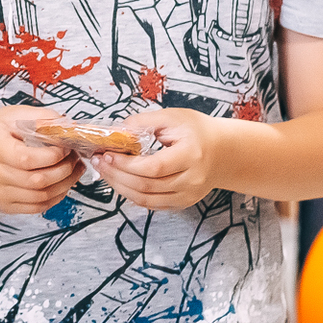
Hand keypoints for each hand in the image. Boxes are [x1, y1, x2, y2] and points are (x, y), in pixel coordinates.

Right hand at [0, 107, 82, 214]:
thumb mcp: (12, 115)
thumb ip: (42, 118)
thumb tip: (69, 127)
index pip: (28, 159)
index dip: (54, 155)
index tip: (67, 146)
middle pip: (37, 181)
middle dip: (65, 170)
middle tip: (75, 157)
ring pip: (40, 197)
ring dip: (65, 185)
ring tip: (74, 170)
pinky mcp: (3, 205)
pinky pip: (36, 208)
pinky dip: (55, 197)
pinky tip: (62, 184)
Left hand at [93, 109, 222, 209]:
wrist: (223, 151)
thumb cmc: (198, 131)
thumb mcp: (173, 117)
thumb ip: (144, 122)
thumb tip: (117, 130)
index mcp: (191, 154)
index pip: (154, 167)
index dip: (126, 164)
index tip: (107, 154)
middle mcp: (192, 179)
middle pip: (147, 186)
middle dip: (117, 175)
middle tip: (99, 162)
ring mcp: (188, 195)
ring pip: (146, 200)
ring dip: (120, 187)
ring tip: (105, 172)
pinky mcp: (183, 202)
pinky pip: (152, 205)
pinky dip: (132, 195)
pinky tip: (120, 182)